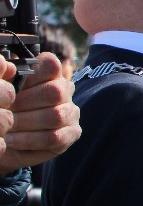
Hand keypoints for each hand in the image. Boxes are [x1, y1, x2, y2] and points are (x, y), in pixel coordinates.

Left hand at [0, 53, 79, 172]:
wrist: (4, 137)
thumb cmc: (3, 110)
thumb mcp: (2, 91)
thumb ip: (5, 78)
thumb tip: (8, 67)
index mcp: (50, 73)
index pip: (50, 64)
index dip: (29, 77)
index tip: (9, 88)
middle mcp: (65, 89)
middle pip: (54, 92)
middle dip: (23, 105)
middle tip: (4, 113)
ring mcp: (71, 111)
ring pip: (55, 116)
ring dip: (25, 124)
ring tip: (5, 129)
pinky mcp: (73, 132)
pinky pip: (54, 137)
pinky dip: (29, 140)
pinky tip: (12, 141)